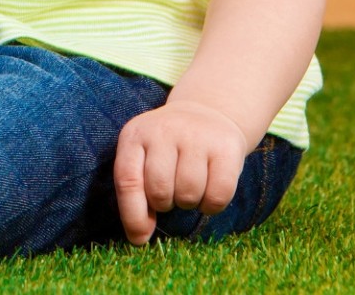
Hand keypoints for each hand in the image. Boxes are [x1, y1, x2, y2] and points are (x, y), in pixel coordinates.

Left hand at [112, 99, 250, 244]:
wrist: (207, 113)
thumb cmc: (168, 149)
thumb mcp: (143, 159)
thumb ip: (135, 195)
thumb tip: (139, 239)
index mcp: (135, 135)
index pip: (128, 181)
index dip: (133, 215)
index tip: (140, 237)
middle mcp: (164, 130)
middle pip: (160, 191)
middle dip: (166, 203)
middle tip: (173, 192)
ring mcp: (197, 135)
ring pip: (189, 194)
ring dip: (189, 203)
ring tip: (190, 187)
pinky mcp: (226, 146)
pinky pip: (218, 195)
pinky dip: (212, 205)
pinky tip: (209, 191)